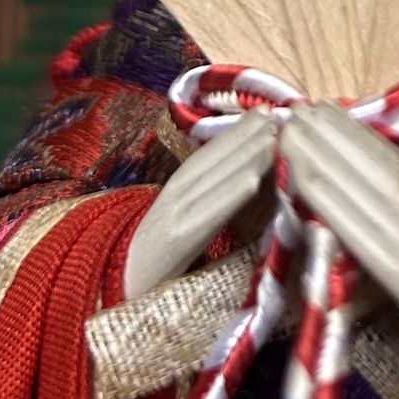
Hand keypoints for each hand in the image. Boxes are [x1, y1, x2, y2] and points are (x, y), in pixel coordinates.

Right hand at [122, 110, 275, 299]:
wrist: (122, 287)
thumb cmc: (158, 255)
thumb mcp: (180, 216)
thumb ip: (203, 194)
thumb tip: (241, 170)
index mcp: (175, 187)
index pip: (209, 153)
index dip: (236, 131)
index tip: (264, 111)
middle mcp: (174, 195)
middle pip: (214, 159)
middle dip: (247, 135)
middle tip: (276, 115)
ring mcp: (175, 216)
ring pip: (216, 179)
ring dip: (246, 157)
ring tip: (273, 139)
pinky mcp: (178, 240)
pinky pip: (210, 214)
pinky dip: (232, 195)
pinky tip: (255, 181)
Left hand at [280, 102, 398, 380]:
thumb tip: (383, 149)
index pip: (381, 151)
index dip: (348, 128)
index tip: (322, 107)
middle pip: (360, 166)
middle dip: (323, 137)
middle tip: (294, 113)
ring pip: (348, 194)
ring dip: (314, 163)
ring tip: (289, 139)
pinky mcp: (386, 273)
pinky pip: (348, 231)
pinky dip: (322, 203)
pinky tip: (300, 185)